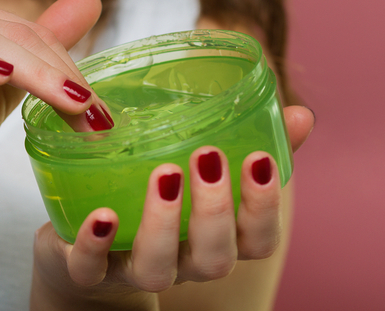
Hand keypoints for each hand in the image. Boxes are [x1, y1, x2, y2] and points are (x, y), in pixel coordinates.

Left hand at [31, 106, 314, 307]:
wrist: (82, 251)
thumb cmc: (156, 200)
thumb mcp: (201, 170)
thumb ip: (251, 141)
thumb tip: (301, 115)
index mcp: (214, 239)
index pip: (257, 240)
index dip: (264, 207)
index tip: (259, 158)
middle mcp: (181, 261)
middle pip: (214, 258)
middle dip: (216, 209)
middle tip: (208, 157)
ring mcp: (132, 269)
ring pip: (157, 269)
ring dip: (163, 222)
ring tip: (164, 173)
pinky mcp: (85, 270)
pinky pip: (90, 269)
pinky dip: (95, 244)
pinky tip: (102, 215)